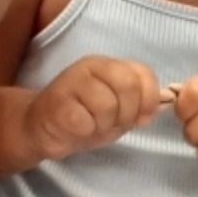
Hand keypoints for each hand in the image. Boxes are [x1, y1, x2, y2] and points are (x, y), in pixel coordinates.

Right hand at [27, 57, 160, 159]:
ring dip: (104, 125)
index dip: (149, 100)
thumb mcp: (118, 110)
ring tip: (91, 125)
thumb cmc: (83, 118)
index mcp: (110, 65)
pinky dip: (87, 131)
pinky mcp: (58, 104)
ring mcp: (72, 82)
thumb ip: (139, 104)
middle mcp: (92, 67)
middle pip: (129, 86)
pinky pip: (87, 122)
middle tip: (112, 123)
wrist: (40, 128)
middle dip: (127, 114)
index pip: (143, 73)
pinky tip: (77, 129)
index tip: (140, 116)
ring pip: (108, 106)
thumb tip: (158, 108)